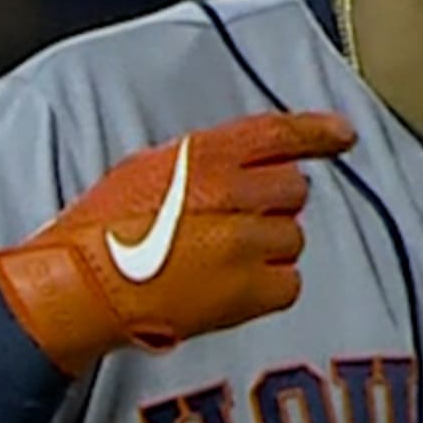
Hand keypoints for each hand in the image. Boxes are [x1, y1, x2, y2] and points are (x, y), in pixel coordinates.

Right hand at [0, 110, 357, 374]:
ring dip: (268, 246)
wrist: (79, 291)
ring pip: (293, 236)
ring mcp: (245, 243)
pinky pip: (290, 281)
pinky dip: (270, 285)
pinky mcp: (251, 290)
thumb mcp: (145, 170)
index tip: (342, 135)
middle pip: (294, 188)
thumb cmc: (100, 232)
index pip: (276, 132)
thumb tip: (246, 162)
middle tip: (234, 223)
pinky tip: (232, 286)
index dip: (317, 131)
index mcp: (202, 157)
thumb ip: (203, 162)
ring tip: (221, 260)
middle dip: (272, 203)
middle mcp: (231, 194)